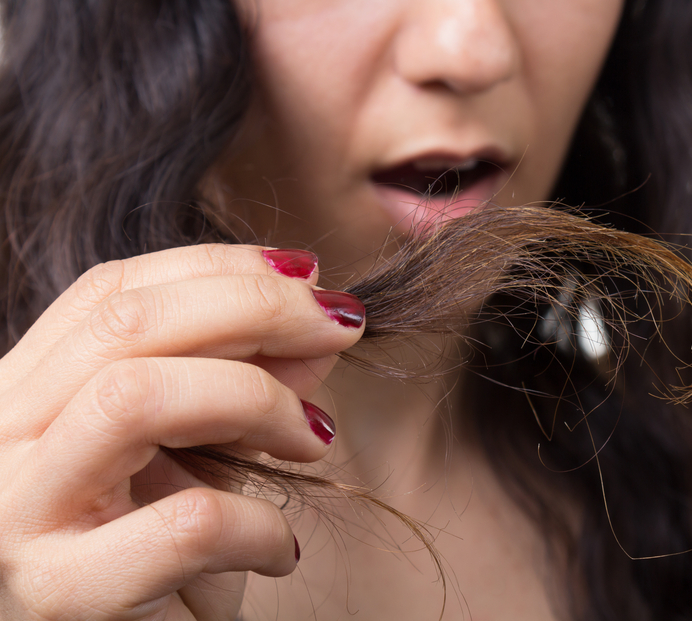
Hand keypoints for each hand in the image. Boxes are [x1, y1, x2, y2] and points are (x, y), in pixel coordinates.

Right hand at [0, 245, 363, 619]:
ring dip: (256, 399)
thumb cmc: (167, 565)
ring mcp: (16, 518)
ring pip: (135, 398)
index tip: (310, 274)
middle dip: (255, 306)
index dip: (218, 267)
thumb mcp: (207, 454)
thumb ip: (250, 382)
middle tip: (342, 323)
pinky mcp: (60, 595)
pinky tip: (279, 552)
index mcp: (26, 396)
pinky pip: (187, 522)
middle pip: (124, 325)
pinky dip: (261, 524)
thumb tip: (318, 324)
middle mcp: (0, 442)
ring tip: (312, 437)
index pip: (111, 293)